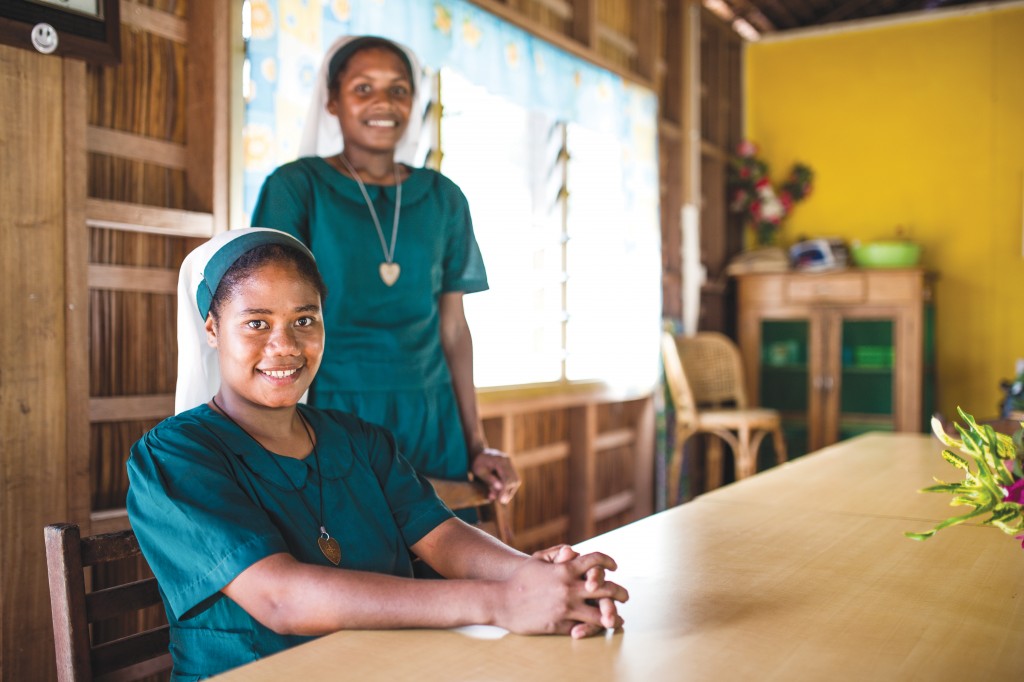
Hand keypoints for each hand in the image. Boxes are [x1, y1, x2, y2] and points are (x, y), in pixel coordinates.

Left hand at [470, 448, 519, 503]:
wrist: (478, 453)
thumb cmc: (477, 463)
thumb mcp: (479, 472)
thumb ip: (490, 480)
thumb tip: (500, 488)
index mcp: (500, 461)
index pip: (506, 478)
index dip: (505, 491)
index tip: (501, 501)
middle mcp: (507, 460)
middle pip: (514, 480)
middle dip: (508, 492)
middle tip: (502, 502)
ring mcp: (510, 462)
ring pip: (515, 480)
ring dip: (510, 490)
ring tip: (502, 499)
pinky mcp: (510, 466)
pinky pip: (513, 478)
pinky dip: (509, 486)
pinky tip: (502, 493)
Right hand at [495, 552, 626, 637]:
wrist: (501, 601)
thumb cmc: (519, 580)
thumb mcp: (537, 560)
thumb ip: (556, 554)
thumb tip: (571, 550)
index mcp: (565, 570)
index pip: (595, 561)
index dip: (607, 562)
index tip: (614, 566)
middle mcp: (569, 588)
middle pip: (605, 589)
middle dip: (619, 592)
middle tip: (625, 595)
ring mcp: (566, 608)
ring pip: (599, 613)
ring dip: (612, 615)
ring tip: (618, 618)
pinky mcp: (560, 624)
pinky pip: (583, 627)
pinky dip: (593, 627)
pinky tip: (600, 627)